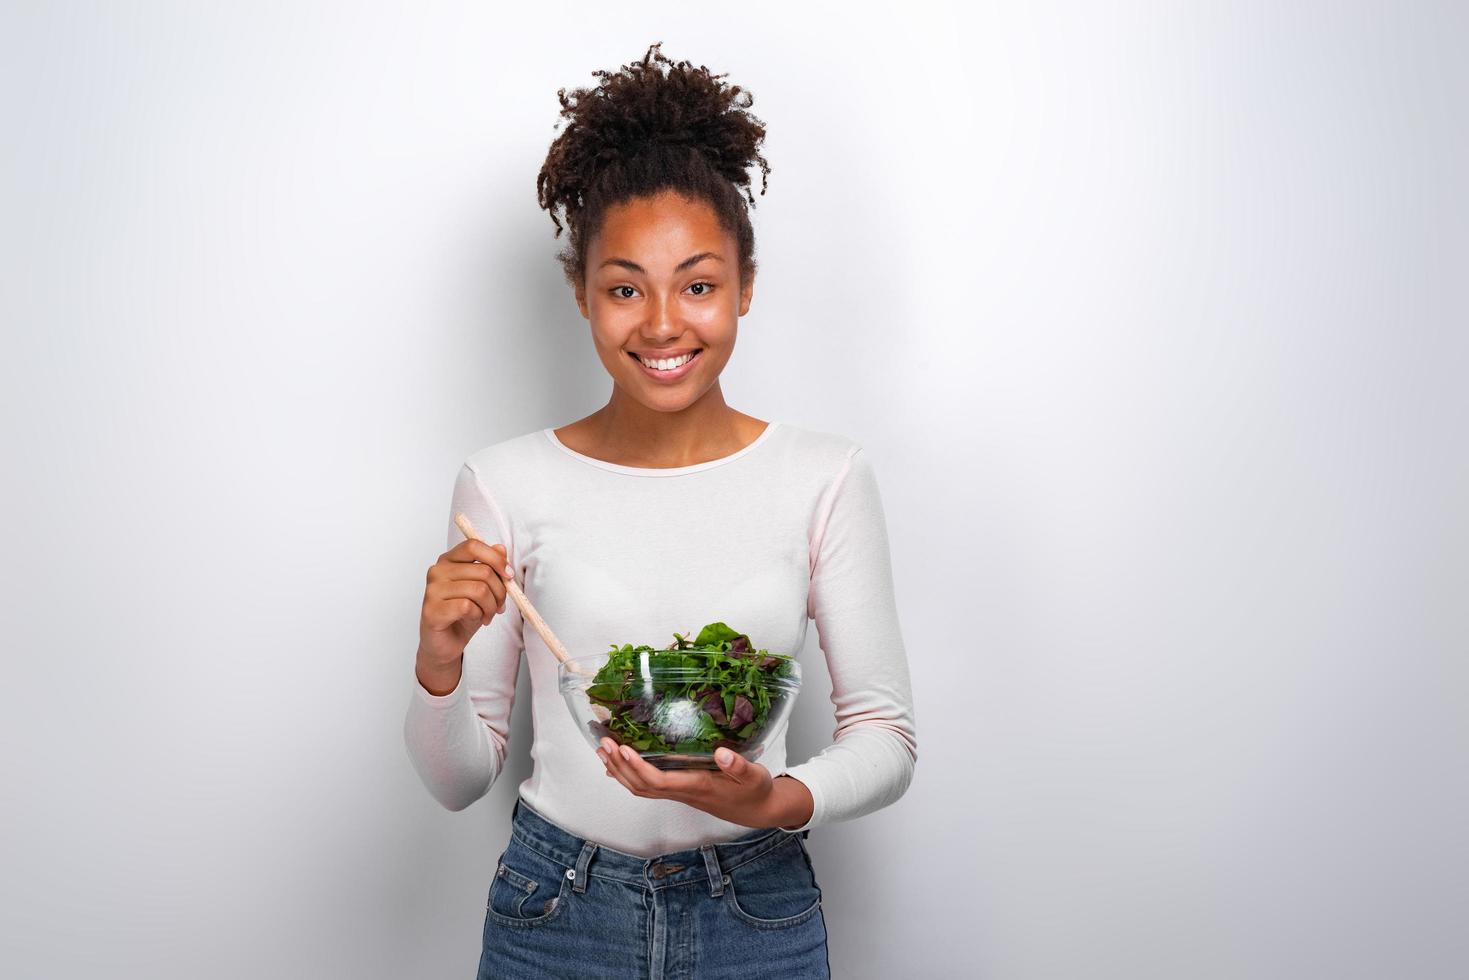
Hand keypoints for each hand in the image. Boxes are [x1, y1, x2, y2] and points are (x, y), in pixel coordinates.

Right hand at [416, 537, 514, 689]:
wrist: (446, 642)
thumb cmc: (464, 613)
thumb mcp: (483, 587)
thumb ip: (490, 566)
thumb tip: (501, 548)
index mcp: (448, 560)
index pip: (473, 546)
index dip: (496, 559)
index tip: (508, 575)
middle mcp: (437, 571)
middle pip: (483, 572)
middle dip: (500, 592)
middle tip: (499, 605)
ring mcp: (432, 591)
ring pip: (479, 590)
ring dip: (491, 606)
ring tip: (488, 614)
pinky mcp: (431, 611)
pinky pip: (467, 607)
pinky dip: (478, 615)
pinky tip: (476, 619)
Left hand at [596, 738, 809, 829]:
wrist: (757, 810)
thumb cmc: (754, 791)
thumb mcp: (754, 776)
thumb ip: (738, 765)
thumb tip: (721, 752)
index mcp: (697, 786)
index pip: (659, 781)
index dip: (638, 767)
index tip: (623, 748)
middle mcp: (683, 792)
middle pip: (642, 786)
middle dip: (620, 766)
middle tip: (603, 743)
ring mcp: (679, 794)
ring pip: (641, 789)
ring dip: (619, 771)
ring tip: (603, 750)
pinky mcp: (679, 791)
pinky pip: (647, 788)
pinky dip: (629, 776)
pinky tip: (618, 767)